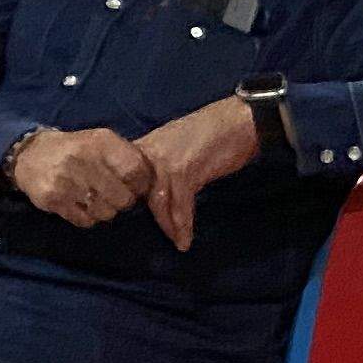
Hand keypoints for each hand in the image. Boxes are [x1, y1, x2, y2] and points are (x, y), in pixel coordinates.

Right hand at [7, 124, 156, 228]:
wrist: (32, 154)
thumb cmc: (78, 151)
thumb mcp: (103, 144)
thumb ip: (128, 159)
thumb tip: (152, 186)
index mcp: (102, 142)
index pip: (137, 172)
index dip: (140, 185)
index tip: (133, 186)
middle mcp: (84, 158)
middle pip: (124, 199)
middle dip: (122, 201)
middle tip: (111, 194)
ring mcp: (67, 179)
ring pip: (106, 213)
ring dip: (104, 210)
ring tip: (93, 197)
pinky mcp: (53, 198)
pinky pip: (85, 220)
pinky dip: (86, 216)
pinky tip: (78, 203)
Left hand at [128, 94, 260, 248]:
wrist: (238, 121)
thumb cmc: (212, 133)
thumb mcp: (177, 148)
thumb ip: (162, 164)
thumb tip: (155, 186)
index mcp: (146, 146)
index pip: (123, 175)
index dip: (125, 196)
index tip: (132, 217)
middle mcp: (150, 152)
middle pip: (137, 190)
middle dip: (142, 215)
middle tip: (147, 237)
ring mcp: (166, 160)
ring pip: (157, 199)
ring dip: (166, 225)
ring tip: (175, 242)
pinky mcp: (185, 170)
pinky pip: (179, 203)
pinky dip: (183, 224)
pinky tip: (185, 239)